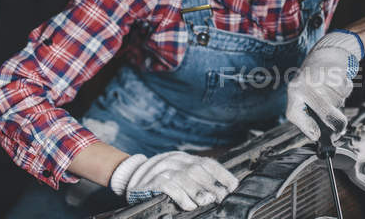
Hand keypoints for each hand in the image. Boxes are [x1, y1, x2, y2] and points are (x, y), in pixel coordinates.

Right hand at [109, 151, 238, 210]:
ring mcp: (163, 170)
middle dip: (212, 185)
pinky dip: (181, 197)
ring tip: (207, 202)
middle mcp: (176, 161)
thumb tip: (220, 189)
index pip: (208, 163)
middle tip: (220, 198)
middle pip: (198, 171)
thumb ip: (196, 177)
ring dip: (199, 192)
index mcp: (185, 158)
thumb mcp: (179, 171)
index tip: (233, 186)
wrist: (130, 176)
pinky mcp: (152, 182)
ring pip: (185, 178)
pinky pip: (169, 188)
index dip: (222, 174)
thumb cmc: (160, 177)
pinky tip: (189, 206)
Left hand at [286, 30, 363, 140]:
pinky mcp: (333, 70)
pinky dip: (345, 90)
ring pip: (337, 102)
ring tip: (332, 91)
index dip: (306, 128)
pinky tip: (338, 82)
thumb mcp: (308, 97)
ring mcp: (318, 77)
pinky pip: (344, 90)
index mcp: (293, 91)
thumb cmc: (317, 83)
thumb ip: (314, 117)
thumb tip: (327, 141)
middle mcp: (302, 83)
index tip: (317, 136)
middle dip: (336, 125)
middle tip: (340, 130)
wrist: (326, 53)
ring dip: (339, 101)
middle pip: (324, 113)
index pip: (294, 113)